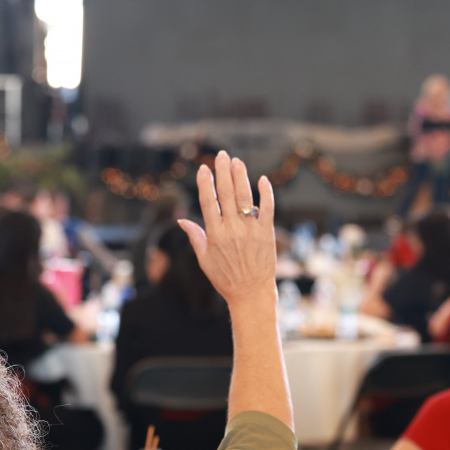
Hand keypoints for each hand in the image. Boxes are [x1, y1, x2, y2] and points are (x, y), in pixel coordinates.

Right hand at [181, 151, 275, 308]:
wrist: (251, 293)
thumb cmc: (225, 279)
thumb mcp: (205, 260)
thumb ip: (195, 237)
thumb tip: (181, 220)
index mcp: (215, 235)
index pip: (209, 203)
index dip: (206, 184)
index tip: (204, 169)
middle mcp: (232, 230)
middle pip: (227, 195)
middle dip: (223, 173)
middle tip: (222, 156)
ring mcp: (251, 231)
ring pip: (246, 198)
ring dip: (241, 177)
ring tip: (237, 162)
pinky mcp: (267, 234)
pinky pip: (268, 209)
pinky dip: (266, 194)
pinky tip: (263, 180)